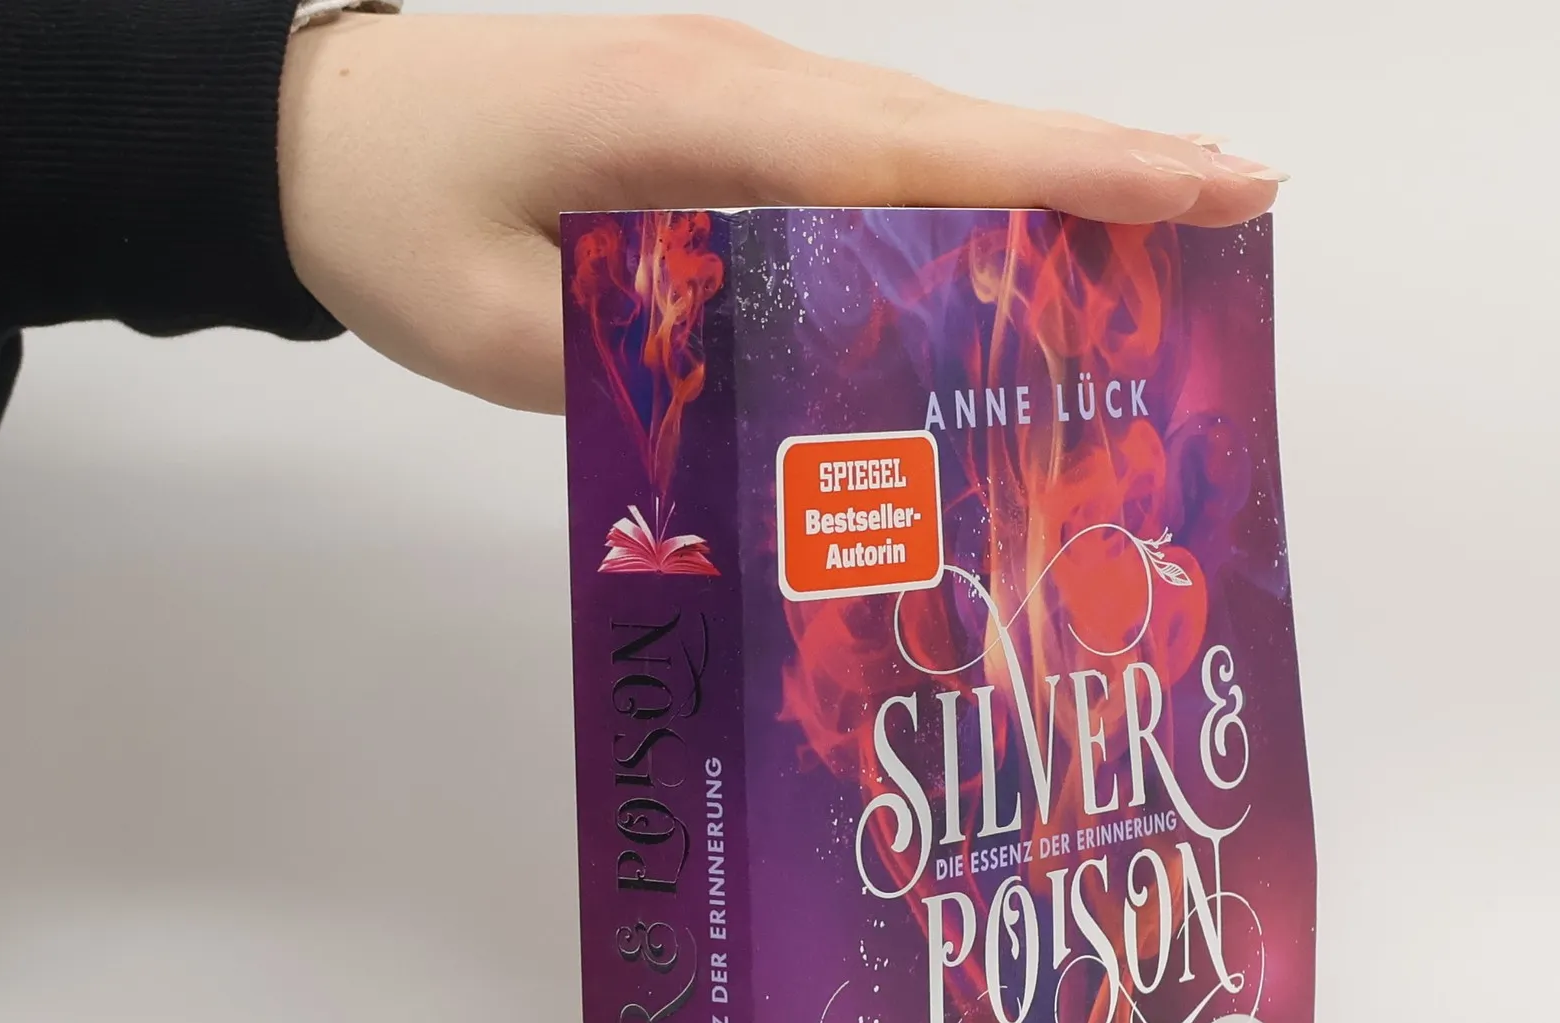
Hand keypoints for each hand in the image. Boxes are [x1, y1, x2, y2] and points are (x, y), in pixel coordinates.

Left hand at [278, 13, 1284, 412]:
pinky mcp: (725, 126)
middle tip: (1248, 203)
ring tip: (1173, 224)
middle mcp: (751, 86)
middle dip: (1110, 164)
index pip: (932, 155)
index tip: (1215, 187)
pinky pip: (873, 164)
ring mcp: (741, 95)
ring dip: (1053, 173)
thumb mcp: (520, 327)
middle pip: (963, 130)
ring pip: (929, 138)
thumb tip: (811, 399)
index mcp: (711, 120)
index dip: (1080, 175)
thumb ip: (671, 357)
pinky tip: (1016, 243)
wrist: (311, 130)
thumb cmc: (396, 217)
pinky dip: (967, 195)